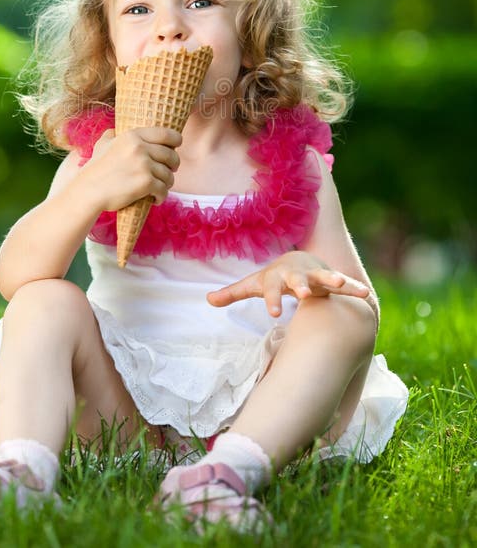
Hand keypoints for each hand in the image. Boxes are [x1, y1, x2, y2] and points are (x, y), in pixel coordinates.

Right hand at [87, 126, 181, 211]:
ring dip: (167, 184)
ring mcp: (144, 165)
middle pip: (172, 155)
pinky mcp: (146, 183)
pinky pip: (163, 190)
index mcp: (133, 136)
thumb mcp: (102, 146)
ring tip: (159, 188)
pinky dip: (161, 197)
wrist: (88, 191)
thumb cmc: (95, 170)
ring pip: (169, 175)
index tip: (176, 148)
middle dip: (173, 166)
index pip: (166, 134)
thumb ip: (111, 136)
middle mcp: (140, 148)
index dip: (176, 141)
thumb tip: (114, 130)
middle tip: (168, 172)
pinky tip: (155, 199)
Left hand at [207, 251, 369, 317]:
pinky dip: (354, 289)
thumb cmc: (273, 278)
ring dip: (332, 281)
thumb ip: (232, 292)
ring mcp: (316, 276)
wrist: (298, 261)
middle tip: (304, 295)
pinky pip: (345, 284)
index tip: (273, 313)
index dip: (272, 300)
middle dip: (301, 286)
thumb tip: (207, 299)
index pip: (272, 290)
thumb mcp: (253, 284)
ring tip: (341, 285)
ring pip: (324, 278)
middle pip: (298, 281)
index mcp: (277, 278)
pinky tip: (366, 296)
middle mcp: (298, 275)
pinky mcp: (331, 281)